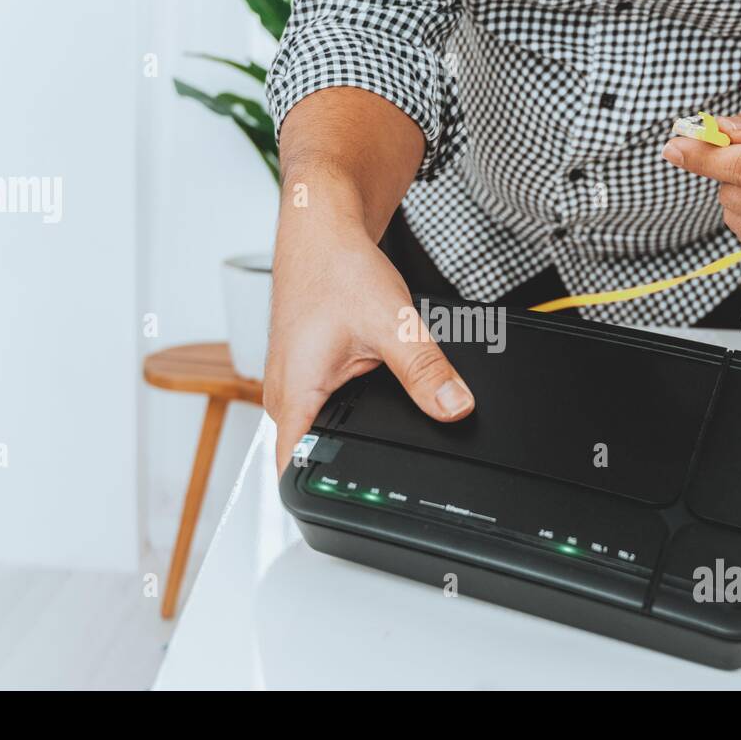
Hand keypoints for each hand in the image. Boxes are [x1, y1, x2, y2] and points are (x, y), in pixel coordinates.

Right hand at [264, 221, 474, 474]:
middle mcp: (285, 395)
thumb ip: (427, 372)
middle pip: (311, 455)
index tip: (356, 508)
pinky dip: (351, 406)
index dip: (320, 498)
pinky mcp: (305, 370)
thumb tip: (456, 408)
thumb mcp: (394, 326)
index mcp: (294, 395)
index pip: (293, 471)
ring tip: (386, 421)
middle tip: (394, 462)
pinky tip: (375, 393)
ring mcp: (292, 383)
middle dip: (351, 465)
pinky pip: (324, 405)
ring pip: (320, 428)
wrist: (321, 231)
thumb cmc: (337, 269)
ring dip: (351, 432)